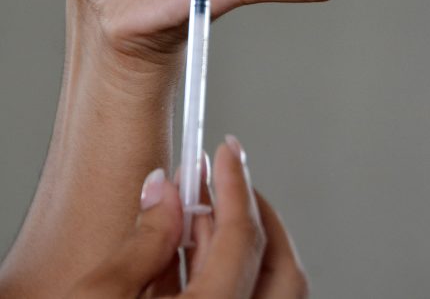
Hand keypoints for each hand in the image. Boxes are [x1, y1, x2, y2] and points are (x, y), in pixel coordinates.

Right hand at [68, 137, 308, 298]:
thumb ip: (144, 239)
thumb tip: (163, 187)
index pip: (245, 239)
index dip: (236, 184)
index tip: (228, 151)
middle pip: (280, 267)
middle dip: (254, 212)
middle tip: (225, 176)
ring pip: (266, 288)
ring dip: (238, 238)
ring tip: (200, 204)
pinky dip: (223, 270)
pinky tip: (190, 246)